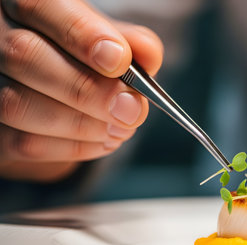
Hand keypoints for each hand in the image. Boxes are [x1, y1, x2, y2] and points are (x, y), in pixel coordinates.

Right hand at [0, 0, 162, 181]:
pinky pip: (22, 142)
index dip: (82, 34)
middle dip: (88, 89)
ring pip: (18, 104)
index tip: (119, 62)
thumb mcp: (109, 42)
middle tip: (132, 110)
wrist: (57, 90)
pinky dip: (73, 148)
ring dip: (82, 124)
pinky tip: (104, 141)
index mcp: (26, 5)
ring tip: (122, 129)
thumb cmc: (85, 60)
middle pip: (25, 55)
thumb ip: (130, 43)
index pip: (42, 6)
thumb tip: (148, 56)